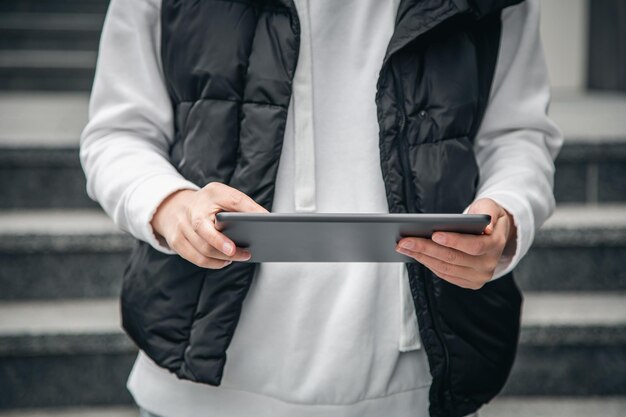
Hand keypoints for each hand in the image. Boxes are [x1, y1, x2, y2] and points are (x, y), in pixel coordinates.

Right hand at [151, 182, 267, 267]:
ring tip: (240, 257)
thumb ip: (242, 206)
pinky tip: (225, 261)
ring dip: (224, 258)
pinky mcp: (176, 241)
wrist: (174, 206)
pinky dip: (214, 263)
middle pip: (208, 232)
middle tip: (247, 253)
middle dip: (227, 246)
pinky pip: (197, 258)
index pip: (233, 200)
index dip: (249, 209)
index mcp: (211, 193)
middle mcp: (193, 208)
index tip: (264, 219)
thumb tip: (265, 220)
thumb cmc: (208, 204)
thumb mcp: (224, 196)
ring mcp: (181, 225)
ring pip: (203, 249)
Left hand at [395, 198, 516, 289]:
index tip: (434, 234)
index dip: (454, 241)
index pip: (474, 246)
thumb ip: (488, 212)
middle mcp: (488, 265)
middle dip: (426, 249)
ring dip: (422, 257)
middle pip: (453, 259)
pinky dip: (428, 264)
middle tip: (404, 241)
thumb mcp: (490, 207)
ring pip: (445, 268)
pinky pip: (444, 274)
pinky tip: (414, 254)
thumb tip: (487, 225)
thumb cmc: (486, 217)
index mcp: (496, 245)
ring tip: (403, 247)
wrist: (493, 236)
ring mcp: (478, 277)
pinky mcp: (468, 282)